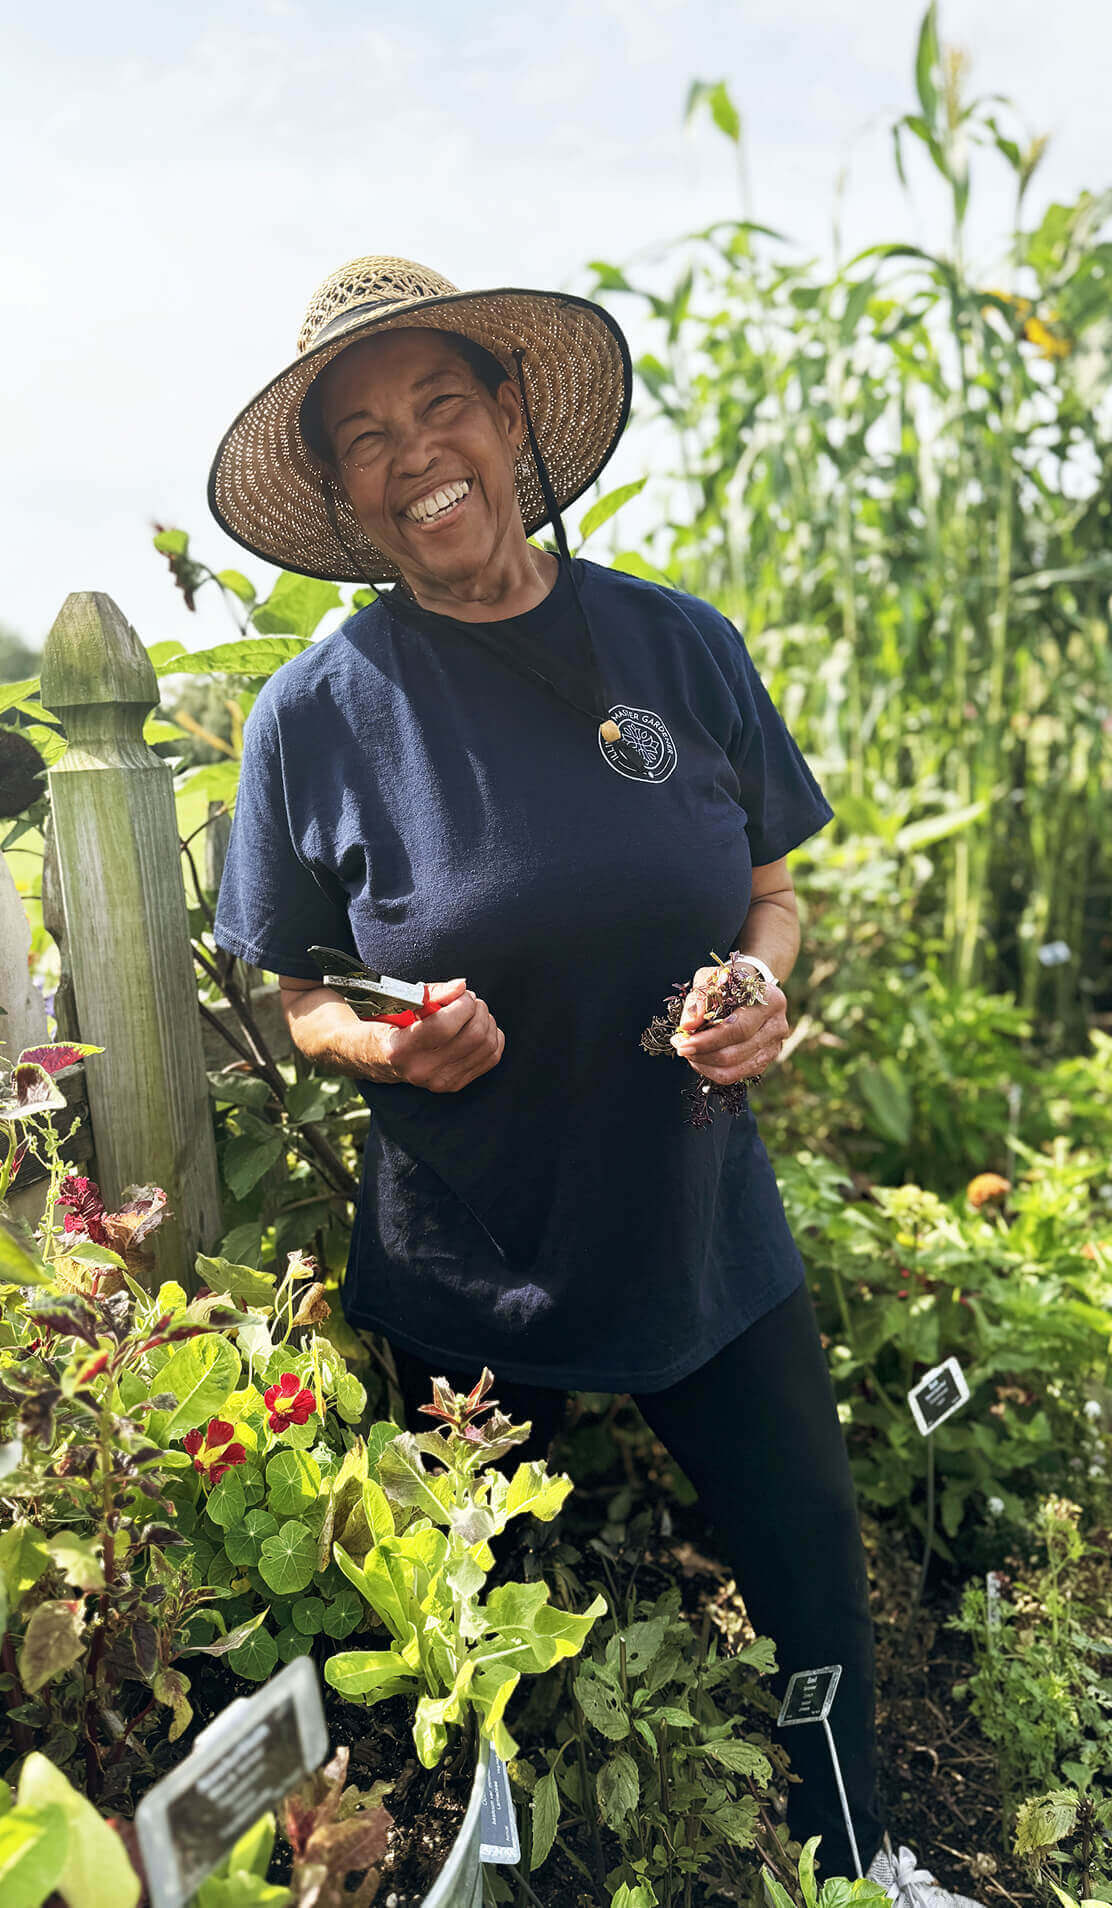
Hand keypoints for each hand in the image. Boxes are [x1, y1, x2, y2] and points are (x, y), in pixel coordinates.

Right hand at [354, 977, 505, 1092]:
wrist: (377, 1058)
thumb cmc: (389, 1023)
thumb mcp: (401, 1003)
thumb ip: (433, 994)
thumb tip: (462, 987)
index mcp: (400, 1048)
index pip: (444, 1026)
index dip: (462, 1004)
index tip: (461, 994)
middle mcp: (421, 1070)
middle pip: (472, 1036)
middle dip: (478, 1009)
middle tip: (469, 1000)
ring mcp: (440, 1082)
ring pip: (486, 1045)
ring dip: (486, 1020)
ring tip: (473, 1012)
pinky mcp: (455, 1085)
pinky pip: (491, 1057)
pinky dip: (493, 1037)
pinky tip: (477, 1027)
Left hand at [669, 962, 787, 1085]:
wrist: (747, 990)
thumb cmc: (728, 983)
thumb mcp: (711, 979)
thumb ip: (699, 999)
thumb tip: (688, 1025)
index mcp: (771, 1000)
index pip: (738, 1028)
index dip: (708, 1039)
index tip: (683, 1041)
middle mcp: (777, 1026)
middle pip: (736, 1052)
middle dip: (702, 1053)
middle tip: (680, 1046)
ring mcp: (774, 1047)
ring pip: (734, 1069)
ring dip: (704, 1064)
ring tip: (688, 1052)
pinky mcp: (764, 1061)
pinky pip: (734, 1075)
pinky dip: (712, 1070)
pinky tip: (700, 1058)